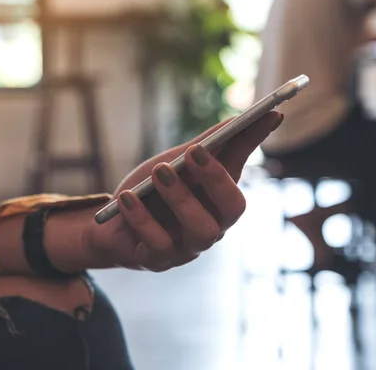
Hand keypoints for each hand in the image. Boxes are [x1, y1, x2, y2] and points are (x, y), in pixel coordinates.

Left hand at [80, 112, 282, 271]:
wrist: (108, 226)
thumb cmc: (149, 192)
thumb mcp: (175, 162)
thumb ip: (208, 145)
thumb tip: (244, 116)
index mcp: (217, 200)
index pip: (242, 170)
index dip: (254, 145)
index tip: (267, 113)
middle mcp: (211, 226)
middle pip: (232, 208)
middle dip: (215, 177)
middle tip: (192, 151)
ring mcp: (187, 248)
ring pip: (201, 230)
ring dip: (180, 197)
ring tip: (158, 172)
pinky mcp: (159, 262)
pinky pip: (158, 246)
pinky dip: (142, 219)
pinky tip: (126, 198)